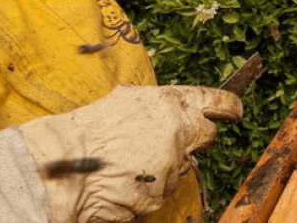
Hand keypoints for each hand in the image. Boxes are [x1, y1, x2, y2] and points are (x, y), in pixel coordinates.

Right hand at [17, 85, 241, 222]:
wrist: (62, 165)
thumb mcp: (128, 100)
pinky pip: (161, 193)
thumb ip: (161, 105)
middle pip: (206, 137)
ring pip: (181, 168)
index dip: (230, 108)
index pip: (217, 101)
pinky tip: (124, 182)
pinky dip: (147, 190)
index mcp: (170, 103)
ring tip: (129, 162)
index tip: (234, 113)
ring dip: (164, 168)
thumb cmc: (89, 130)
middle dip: (194, 139)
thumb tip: (179, 107)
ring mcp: (170, 166)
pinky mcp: (158, 196)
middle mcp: (177, 132)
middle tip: (169, 141)